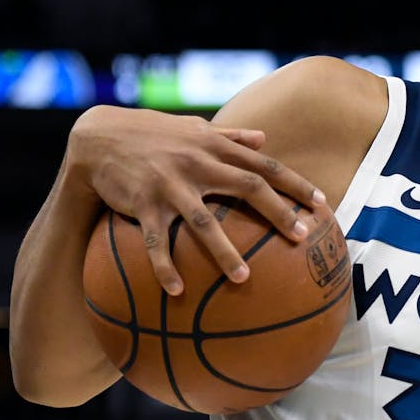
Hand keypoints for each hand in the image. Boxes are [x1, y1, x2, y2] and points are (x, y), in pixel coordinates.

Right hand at [67, 105, 324, 294]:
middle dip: (277, 212)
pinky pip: (156, 242)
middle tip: (302, 237)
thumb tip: (264, 137)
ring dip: (225, 252)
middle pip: (247, 187)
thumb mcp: (194, 127)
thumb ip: (230, 134)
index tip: (322, 203)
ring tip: (245, 278)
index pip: (265, 165)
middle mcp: (197, 164)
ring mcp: (170, 185)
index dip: (295, 184)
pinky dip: (165, 267)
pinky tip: (177, 291)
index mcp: (214, 146)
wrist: (97, 136)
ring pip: (203, 222)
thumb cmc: (153, 133)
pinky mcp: (142, 204)